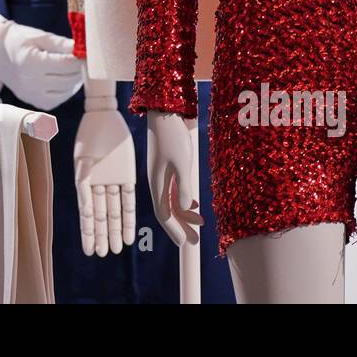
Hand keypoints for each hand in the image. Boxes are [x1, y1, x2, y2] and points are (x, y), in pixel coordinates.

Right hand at [0, 20, 82, 111]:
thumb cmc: (19, 40)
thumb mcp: (39, 36)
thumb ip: (60, 44)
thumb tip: (82, 47)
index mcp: (30, 62)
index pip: (66, 64)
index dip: (81, 58)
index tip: (87, 52)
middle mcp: (29, 82)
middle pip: (68, 80)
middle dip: (80, 70)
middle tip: (85, 59)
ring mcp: (30, 94)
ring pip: (65, 93)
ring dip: (75, 81)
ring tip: (75, 68)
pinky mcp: (32, 101)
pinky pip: (56, 100)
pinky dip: (65, 91)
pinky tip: (66, 79)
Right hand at [74, 106, 136, 255]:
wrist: (106, 115)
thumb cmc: (92, 132)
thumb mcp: (85, 155)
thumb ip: (84, 178)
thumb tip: (84, 202)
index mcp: (84, 181)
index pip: (87, 213)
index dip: (89, 232)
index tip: (88, 250)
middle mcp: (98, 185)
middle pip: (100, 216)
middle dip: (101, 235)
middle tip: (101, 254)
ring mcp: (113, 181)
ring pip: (114, 212)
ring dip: (114, 230)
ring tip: (115, 249)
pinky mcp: (127, 176)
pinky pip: (129, 201)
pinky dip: (129, 217)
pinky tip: (128, 234)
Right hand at [146, 110, 202, 246]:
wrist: (165, 112)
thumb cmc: (173, 137)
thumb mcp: (182, 162)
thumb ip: (184, 186)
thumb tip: (186, 208)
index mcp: (157, 183)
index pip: (164, 214)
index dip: (175, 230)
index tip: (186, 244)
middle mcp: (157, 182)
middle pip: (168, 211)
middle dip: (182, 227)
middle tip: (195, 242)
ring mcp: (162, 175)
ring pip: (173, 201)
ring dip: (185, 215)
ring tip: (200, 225)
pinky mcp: (168, 167)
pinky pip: (174, 190)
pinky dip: (184, 201)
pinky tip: (195, 205)